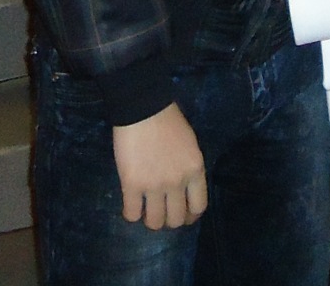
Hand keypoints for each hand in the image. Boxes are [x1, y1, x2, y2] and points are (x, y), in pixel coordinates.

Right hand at [112, 102, 206, 229]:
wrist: (143, 107)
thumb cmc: (167, 119)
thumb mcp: (189, 144)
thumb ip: (188, 167)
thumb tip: (182, 187)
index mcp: (195, 169)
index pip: (199, 207)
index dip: (190, 216)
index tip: (183, 214)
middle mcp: (178, 182)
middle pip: (177, 219)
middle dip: (169, 219)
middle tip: (161, 211)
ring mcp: (155, 185)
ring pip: (155, 222)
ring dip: (150, 219)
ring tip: (145, 209)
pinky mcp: (132, 185)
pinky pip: (132, 214)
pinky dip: (131, 213)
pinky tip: (131, 204)